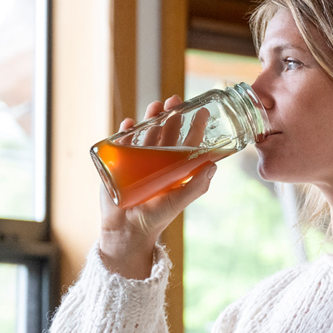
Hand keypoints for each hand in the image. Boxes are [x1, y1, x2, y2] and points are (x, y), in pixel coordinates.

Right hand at [98, 96, 216, 278]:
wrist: (127, 232)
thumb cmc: (156, 218)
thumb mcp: (179, 201)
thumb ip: (196, 186)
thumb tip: (213, 165)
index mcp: (174, 169)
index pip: (187, 144)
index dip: (195, 128)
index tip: (203, 112)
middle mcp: (157, 162)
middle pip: (165, 133)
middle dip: (171, 116)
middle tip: (175, 100)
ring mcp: (137, 162)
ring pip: (145, 134)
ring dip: (150, 119)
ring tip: (156, 106)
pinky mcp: (118, 165)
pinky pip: (122, 144)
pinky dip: (125, 132)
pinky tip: (130, 123)